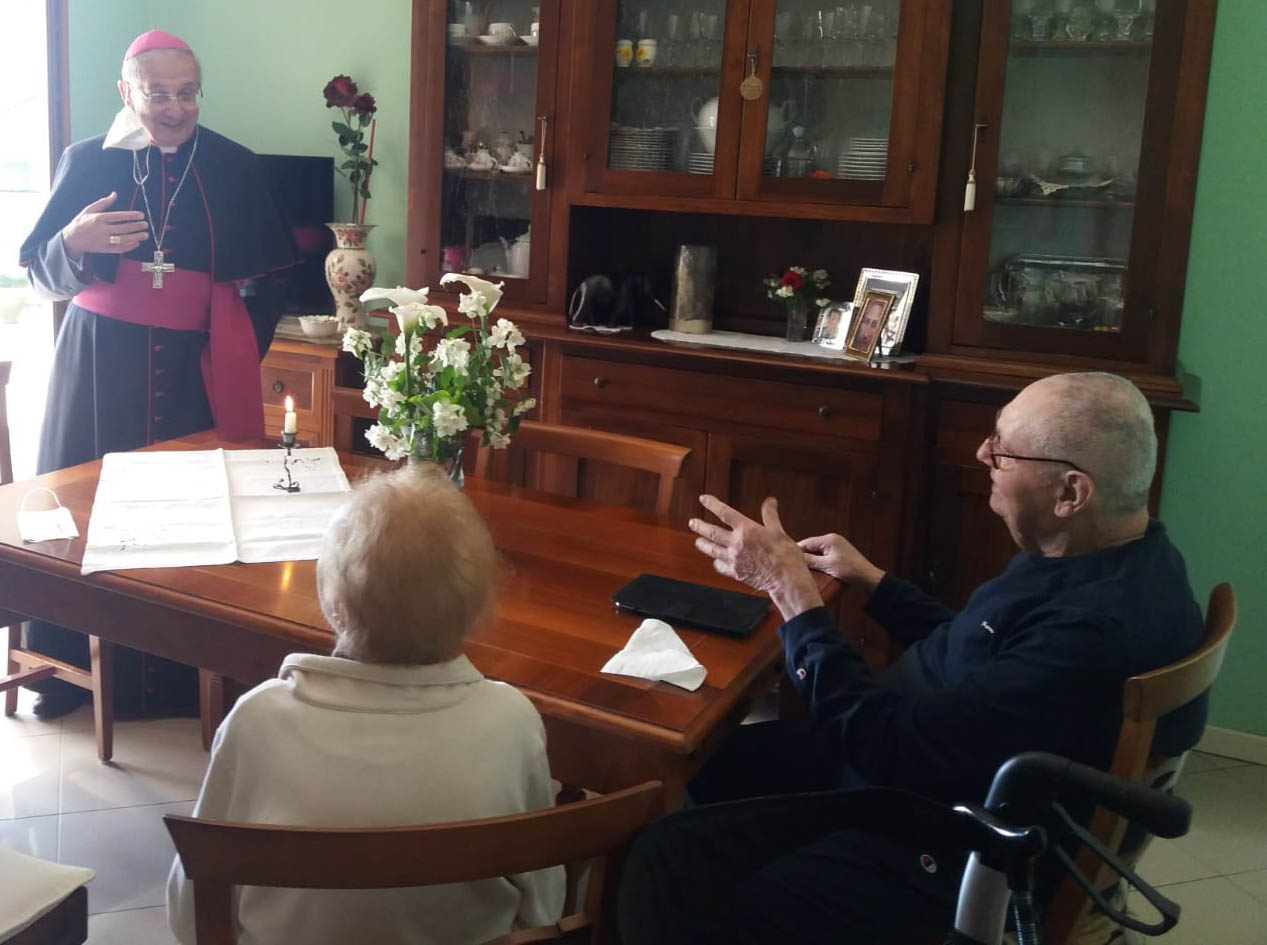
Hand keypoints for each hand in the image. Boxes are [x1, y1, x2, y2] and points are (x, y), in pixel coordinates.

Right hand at [60, 192, 148, 257]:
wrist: (71, 239)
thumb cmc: (81, 222)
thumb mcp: (89, 210)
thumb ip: (103, 202)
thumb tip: (115, 194)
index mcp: (98, 218)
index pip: (118, 216)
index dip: (131, 216)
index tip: (141, 215)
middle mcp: (101, 230)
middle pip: (123, 228)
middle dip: (136, 227)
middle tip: (145, 225)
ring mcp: (103, 241)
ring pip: (123, 240)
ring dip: (136, 237)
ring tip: (145, 235)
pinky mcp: (104, 249)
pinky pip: (119, 249)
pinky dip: (129, 246)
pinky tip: (136, 243)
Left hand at [689, 494, 822, 619]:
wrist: (786, 579)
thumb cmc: (785, 554)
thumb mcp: (778, 531)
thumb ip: (770, 515)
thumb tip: (770, 501)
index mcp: (746, 530)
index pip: (725, 513)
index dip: (712, 504)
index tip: (703, 499)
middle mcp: (736, 543)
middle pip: (712, 533)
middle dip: (700, 527)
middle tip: (692, 522)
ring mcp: (734, 559)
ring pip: (712, 550)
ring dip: (703, 545)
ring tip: (697, 542)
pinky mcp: (736, 573)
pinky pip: (721, 566)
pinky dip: (717, 563)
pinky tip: (716, 561)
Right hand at [798, 532, 884, 592]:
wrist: (868, 578)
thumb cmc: (850, 570)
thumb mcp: (827, 565)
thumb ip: (811, 560)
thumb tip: (795, 557)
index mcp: (829, 539)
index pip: (806, 542)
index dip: (795, 550)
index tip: (785, 557)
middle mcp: (832, 540)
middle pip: (811, 546)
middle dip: (802, 555)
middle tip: (791, 564)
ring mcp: (836, 547)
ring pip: (816, 552)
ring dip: (810, 560)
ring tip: (800, 569)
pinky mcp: (839, 555)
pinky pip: (823, 556)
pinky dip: (817, 562)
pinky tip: (813, 570)